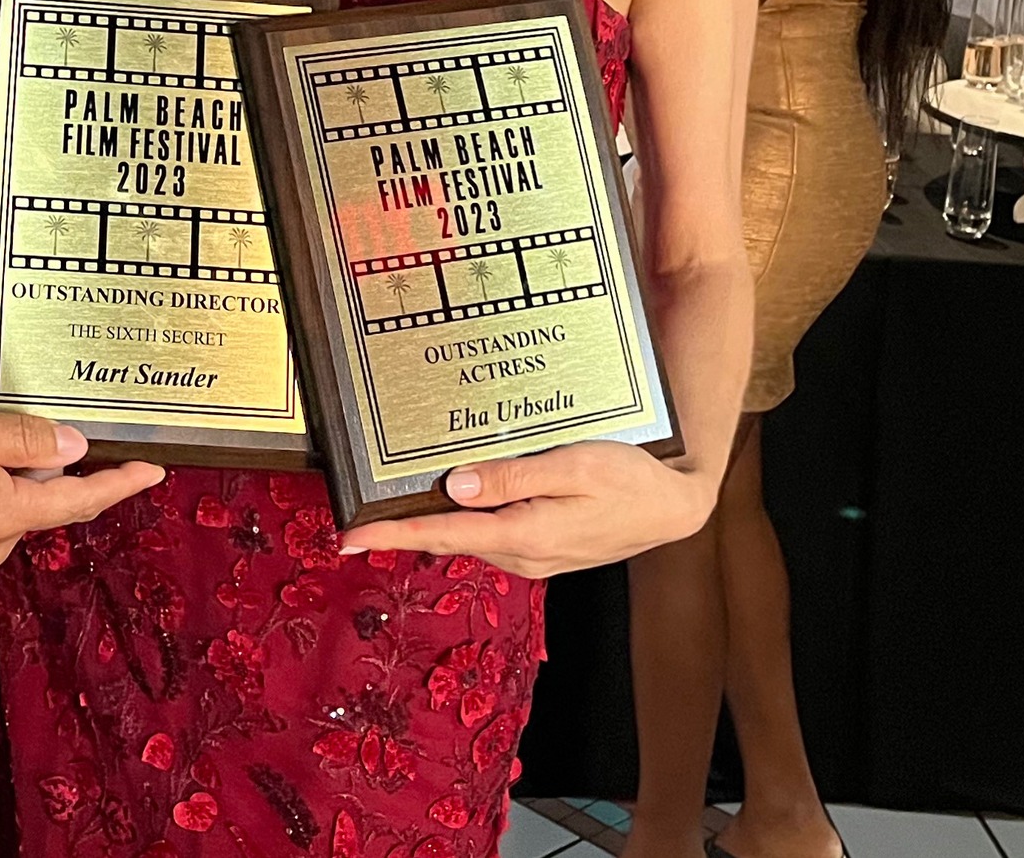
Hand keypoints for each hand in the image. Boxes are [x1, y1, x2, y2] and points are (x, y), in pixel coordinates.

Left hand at [338, 443, 713, 577]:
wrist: (673, 505)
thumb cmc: (629, 478)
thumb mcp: (574, 466)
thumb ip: (514, 477)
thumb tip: (456, 487)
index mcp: (525, 534)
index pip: (444, 535)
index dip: (393, 535)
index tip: (349, 538)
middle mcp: (522, 554)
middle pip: (448, 537)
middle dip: (402, 526)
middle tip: (356, 512)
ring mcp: (532, 556)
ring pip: (468, 535)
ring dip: (434, 520)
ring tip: (394, 498)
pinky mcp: (541, 547)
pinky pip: (490, 533)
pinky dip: (466, 517)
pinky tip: (455, 495)